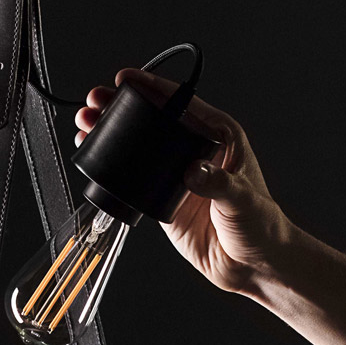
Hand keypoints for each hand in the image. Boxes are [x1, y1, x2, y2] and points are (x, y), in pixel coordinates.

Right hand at [75, 68, 290, 294]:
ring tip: (86, 124)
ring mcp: (176, 175)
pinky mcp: (162, 200)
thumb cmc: (259, 225)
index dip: (152, 89)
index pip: (181, 103)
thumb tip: (191, 171)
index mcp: (219, 137)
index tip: (127, 80)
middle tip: (96, 101)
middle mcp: (195, 151)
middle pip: (152, 121)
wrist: (250, 264)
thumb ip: (217, 183)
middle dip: (121, 107)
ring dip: (111, 135)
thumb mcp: (241, 198)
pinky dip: (113, 168)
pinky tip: (96, 159)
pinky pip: (134, 179)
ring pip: (138, 147)